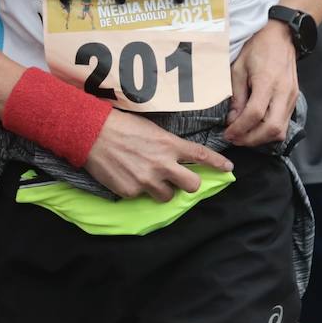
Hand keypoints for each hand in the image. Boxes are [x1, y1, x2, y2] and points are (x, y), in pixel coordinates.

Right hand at [84, 112, 232, 201]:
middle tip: (179, 179)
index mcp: (169, 144)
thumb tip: (175, 156)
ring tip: (147, 177)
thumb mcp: (151, 129)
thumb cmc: (121, 125)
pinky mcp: (131, 192)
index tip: (229, 169)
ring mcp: (147, 180)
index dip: (218, 163)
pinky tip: (127, 175)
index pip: (201, 155)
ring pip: (168, 196)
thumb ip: (167, 144)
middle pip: (192, 185)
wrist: (92, 133)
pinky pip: (142, 196)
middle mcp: (163, 164)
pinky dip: (138, 189)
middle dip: (189, 183)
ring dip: (162, 189)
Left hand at [225, 20, 298, 146]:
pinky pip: (284, 123)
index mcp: (267, 81)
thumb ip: (237, 95)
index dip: (240, 128)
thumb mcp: (239, 68)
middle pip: (272, 128)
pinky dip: (270, 131)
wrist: (281, 36)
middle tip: (235, 139)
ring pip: (281, 131)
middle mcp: (283, 92)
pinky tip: (257, 128)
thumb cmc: (257, 48)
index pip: (255, 114)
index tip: (228, 133)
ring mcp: (292, 97)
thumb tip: (233, 119)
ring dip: (261, 138)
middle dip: (252, 139)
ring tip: (244, 135)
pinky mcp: (294, 99)